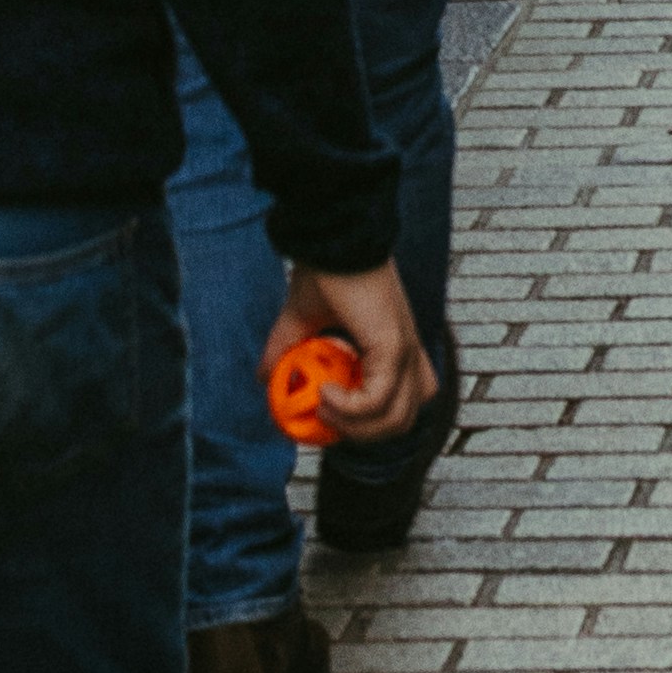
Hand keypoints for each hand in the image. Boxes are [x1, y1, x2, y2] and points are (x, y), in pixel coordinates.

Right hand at [284, 257, 430, 437]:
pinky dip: (349, 409)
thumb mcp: (301, 319)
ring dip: (353, 427)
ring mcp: (404, 351)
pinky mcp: (393, 347)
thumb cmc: (326, 270)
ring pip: (395, 420)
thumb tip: (264, 376)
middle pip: (403, 420)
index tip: (331, 415)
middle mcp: (407, 352)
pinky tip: (324, 393)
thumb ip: (286, 349)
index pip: (406, 401)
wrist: (334, 239)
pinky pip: (376, 401)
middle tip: (324, 417)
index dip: (372, 421)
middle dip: (361, 433)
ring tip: (321, 405)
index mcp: (395, 346)